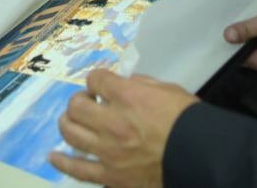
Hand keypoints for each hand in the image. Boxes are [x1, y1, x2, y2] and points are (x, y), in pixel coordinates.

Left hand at [48, 69, 196, 187]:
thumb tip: (123, 84)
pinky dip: (63, 162)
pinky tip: (54, 157)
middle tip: (88, 103)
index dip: (97, 80)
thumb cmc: (188, 122)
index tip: (101, 86)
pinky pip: (78, 169)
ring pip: (70, 133)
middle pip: (76, 105)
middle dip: (80, 100)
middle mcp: (112, 122)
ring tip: (71, 121)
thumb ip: (141, 84)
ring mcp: (108, 151)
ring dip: (68, 123)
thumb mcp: (168, 90)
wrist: (202, 157)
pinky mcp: (110, 176)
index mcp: (127, 96)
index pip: (96, 79)